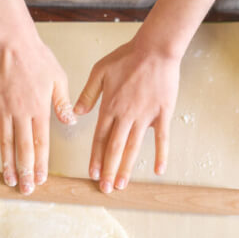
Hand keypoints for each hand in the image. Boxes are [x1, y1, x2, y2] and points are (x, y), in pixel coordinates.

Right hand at [0, 34, 75, 194]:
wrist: (11, 39)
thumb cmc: (36, 56)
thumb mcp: (58, 78)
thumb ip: (62, 103)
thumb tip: (70, 121)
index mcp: (39, 109)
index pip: (42, 142)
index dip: (42, 163)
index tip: (42, 178)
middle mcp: (20, 113)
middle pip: (23, 148)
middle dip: (26, 170)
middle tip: (26, 188)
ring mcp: (1, 108)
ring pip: (4, 141)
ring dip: (6, 162)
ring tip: (9, 179)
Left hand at [74, 37, 179, 192]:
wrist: (155, 49)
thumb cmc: (127, 57)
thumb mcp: (99, 71)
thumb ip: (87, 94)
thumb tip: (76, 113)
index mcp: (109, 107)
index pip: (100, 138)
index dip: (96, 158)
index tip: (93, 174)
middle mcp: (125, 115)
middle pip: (115, 148)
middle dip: (109, 170)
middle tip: (106, 188)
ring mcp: (144, 116)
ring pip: (133, 147)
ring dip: (127, 168)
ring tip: (122, 185)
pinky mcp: (162, 113)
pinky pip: (161, 138)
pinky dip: (160, 155)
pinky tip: (158, 170)